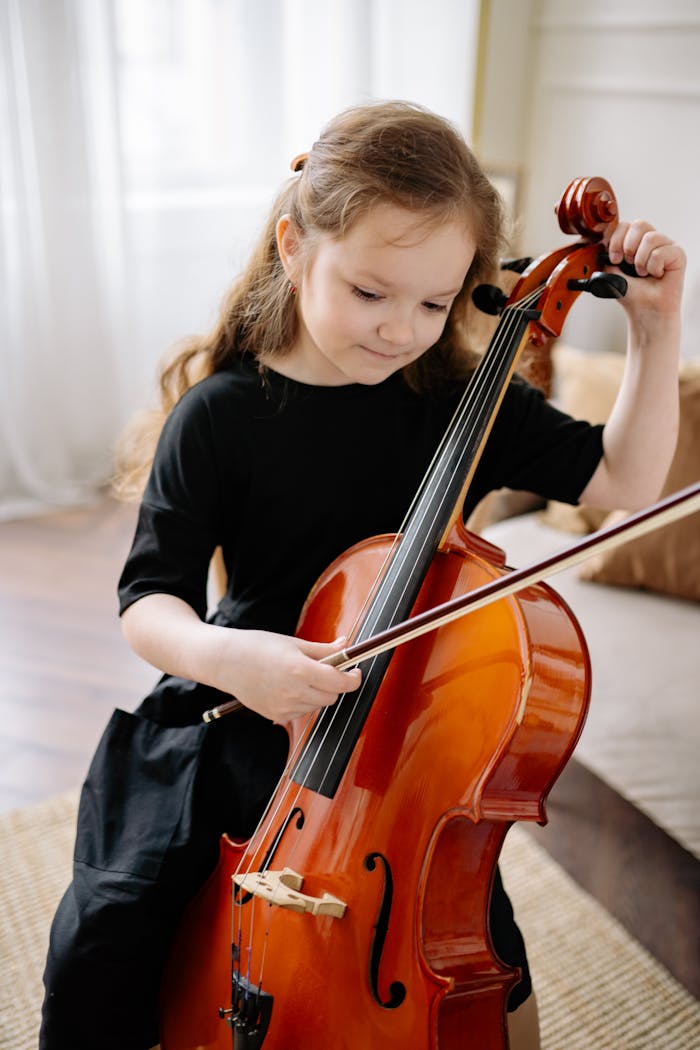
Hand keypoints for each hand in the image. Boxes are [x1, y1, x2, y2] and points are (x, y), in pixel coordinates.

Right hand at [209, 628, 361, 722]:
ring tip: (299, 675)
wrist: (225, 661)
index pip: (340, 683)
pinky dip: (302, 701)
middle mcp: (294, 692)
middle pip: (332, 696)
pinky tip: (287, 686)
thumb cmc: (258, 646)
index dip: (353, 679)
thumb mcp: (294, 643)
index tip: (356, 672)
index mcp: (301, 670)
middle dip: (334, 684)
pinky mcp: (276, 716)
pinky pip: (301, 711)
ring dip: (318, 692)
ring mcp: (285, 707)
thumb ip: (324, 649)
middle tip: (327, 670)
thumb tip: (347, 645)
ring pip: (318, 705)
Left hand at [604, 220, 685, 321]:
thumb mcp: (612, 273)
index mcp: (634, 242)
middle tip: (628, 264)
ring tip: (643, 273)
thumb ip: (607, 256)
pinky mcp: (677, 253)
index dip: (616, 239)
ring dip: (641, 261)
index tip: (614, 259)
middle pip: (639, 224)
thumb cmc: (632, 294)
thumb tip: (601, 244)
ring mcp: (665, 245)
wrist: (645, 310)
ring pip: (650, 238)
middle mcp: (651, 240)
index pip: (625, 225)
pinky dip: (654, 267)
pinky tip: (657, 275)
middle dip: (628, 246)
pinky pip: (661, 252)